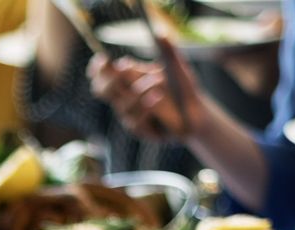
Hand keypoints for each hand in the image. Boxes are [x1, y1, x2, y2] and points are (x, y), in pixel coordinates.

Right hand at [87, 37, 207, 140]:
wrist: (196, 112)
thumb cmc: (183, 88)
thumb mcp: (175, 66)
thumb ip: (167, 49)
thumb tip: (160, 32)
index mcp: (127, 81)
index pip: (102, 76)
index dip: (98, 69)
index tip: (103, 59)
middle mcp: (124, 99)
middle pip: (102, 90)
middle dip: (109, 80)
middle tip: (119, 70)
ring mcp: (130, 116)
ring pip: (122, 104)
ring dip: (139, 90)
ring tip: (159, 78)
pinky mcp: (140, 130)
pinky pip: (135, 121)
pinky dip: (145, 107)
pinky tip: (157, 96)